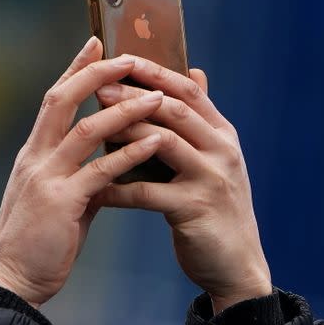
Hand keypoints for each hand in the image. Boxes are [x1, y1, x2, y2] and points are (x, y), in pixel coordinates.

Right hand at [0, 37, 164, 307]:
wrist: (10, 281)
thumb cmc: (33, 244)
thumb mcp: (54, 202)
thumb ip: (78, 180)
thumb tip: (105, 171)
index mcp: (32, 155)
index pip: (54, 100)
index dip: (75, 69)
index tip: (97, 44)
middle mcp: (35, 158)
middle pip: (63, 99)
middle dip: (98, 73)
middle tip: (131, 56)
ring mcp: (45, 178)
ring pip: (87, 129)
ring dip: (125, 109)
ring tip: (158, 96)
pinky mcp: (61, 203)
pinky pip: (100, 170)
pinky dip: (129, 152)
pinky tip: (155, 141)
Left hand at [94, 55, 271, 312]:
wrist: (233, 265)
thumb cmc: (211, 209)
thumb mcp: (212, 159)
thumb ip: (199, 121)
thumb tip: (194, 74)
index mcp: (221, 133)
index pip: (186, 90)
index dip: (153, 72)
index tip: (118, 59)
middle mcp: (222, 150)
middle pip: (173, 110)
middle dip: (133, 96)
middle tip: (98, 89)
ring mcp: (211, 178)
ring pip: (163, 143)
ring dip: (124, 132)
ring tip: (90, 128)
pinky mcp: (196, 209)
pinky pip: (149, 192)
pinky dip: (119, 188)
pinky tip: (95, 188)